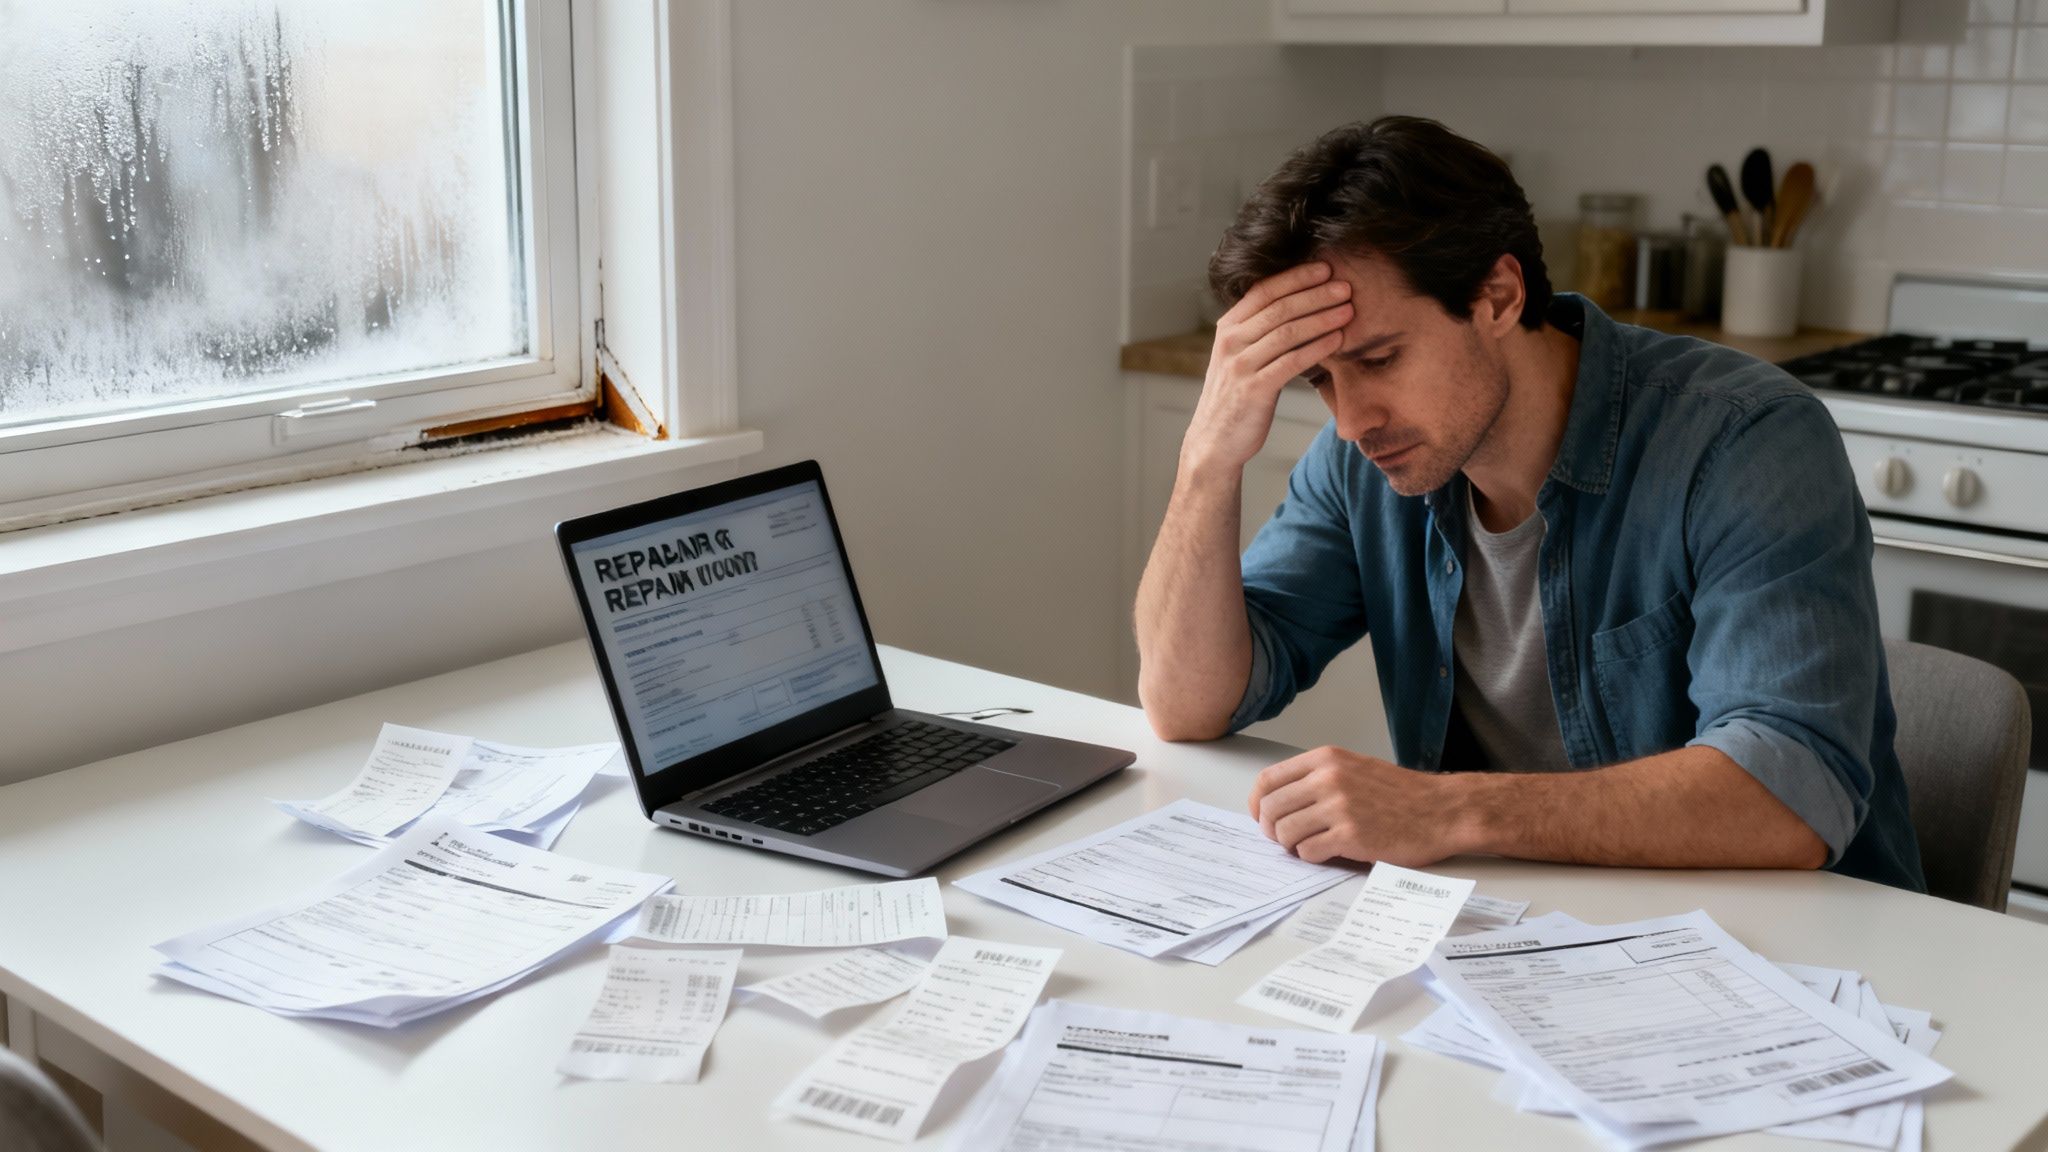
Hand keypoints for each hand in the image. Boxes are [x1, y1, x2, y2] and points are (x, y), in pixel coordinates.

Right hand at [1180, 263, 1351, 477]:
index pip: (1264, 291)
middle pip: (1280, 308)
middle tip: (1345, 286)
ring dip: (1322, 318)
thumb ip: (1259, 332)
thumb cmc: (1235, 397)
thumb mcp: (1239, 357)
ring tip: (1349, 310)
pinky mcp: (1253, 389)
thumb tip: (1300, 306)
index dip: (1296, 277)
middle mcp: (1231, 341)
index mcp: (1228, 328)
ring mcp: (1240, 365)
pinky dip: (1317, 348)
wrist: (1214, 441)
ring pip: (1287, 332)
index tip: (1325, 268)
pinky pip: (1291, 361)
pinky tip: (1338, 340)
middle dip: (1316, 294)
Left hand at [1248, 746, 1470, 866]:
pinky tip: (1327, 853)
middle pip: (1271, 808)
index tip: (1263, 816)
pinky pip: (1308, 852)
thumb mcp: (1354, 768)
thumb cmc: (1400, 793)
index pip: (1269, 779)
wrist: (1441, 810)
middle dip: (1271, 828)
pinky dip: (1311, 857)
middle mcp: (1328, 779)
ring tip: (1308, 845)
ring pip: (1285, 832)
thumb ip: (1317, 779)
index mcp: (1326, 759)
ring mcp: (1339, 808)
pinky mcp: (1350, 836)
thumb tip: (1279, 801)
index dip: (1259, 803)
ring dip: (1291, 845)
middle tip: (1283, 838)